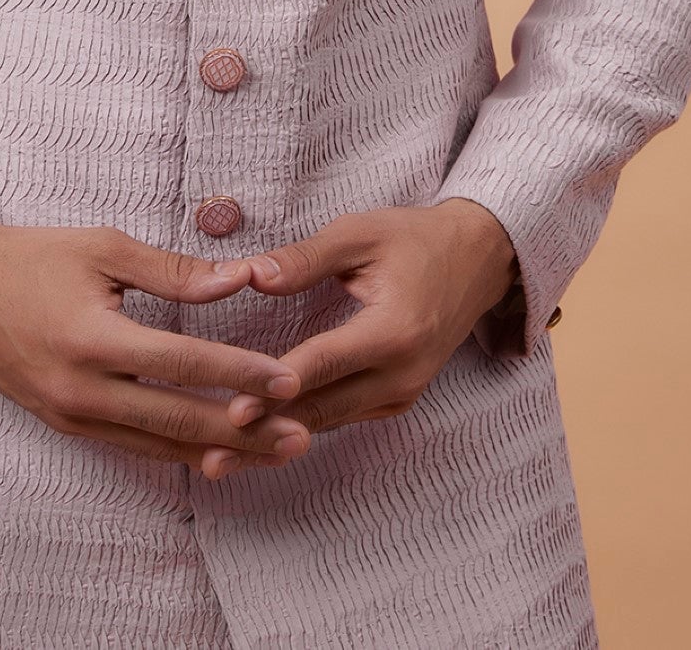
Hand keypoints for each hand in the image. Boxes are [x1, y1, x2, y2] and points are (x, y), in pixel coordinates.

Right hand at [0, 216, 312, 476]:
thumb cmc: (29, 256)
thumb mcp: (101, 248)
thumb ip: (172, 271)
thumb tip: (238, 279)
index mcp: (92, 339)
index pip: (183, 364)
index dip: (240, 374)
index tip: (289, 378)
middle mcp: (82, 390)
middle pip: (179, 419)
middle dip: (246, 430)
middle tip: (304, 433)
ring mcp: (71, 415)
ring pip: (160, 444)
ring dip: (221, 450)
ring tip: (276, 452)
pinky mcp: (65, 424)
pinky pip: (133, 446)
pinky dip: (178, 449)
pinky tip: (216, 452)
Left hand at [201, 199, 517, 476]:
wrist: (476, 261)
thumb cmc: (414, 240)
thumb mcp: (360, 234)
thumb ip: (305, 258)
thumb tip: (252, 274)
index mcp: (395, 331)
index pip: (326, 364)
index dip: (277, 387)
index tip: (235, 410)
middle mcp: (403, 374)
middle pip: (324, 409)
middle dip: (267, 431)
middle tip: (213, 452)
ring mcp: (404, 393)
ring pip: (331, 421)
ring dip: (279, 438)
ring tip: (225, 457)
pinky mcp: (398, 399)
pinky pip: (345, 417)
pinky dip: (304, 427)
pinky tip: (263, 439)